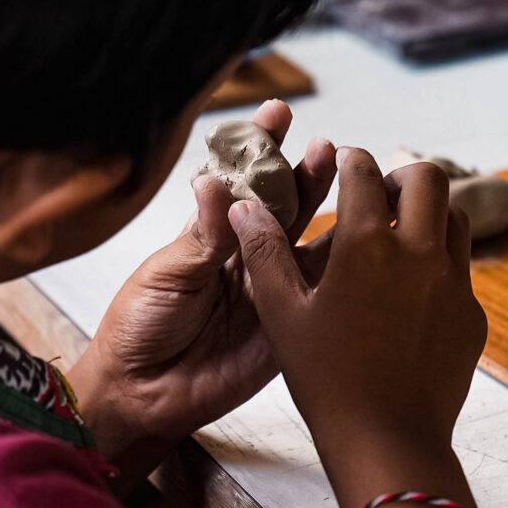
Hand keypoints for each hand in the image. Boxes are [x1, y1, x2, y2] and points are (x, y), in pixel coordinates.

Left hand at [69, 100, 336, 478]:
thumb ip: (202, 235)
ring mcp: (273, 290)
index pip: (243, 181)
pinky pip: (321, 296)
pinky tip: (367, 246)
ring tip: (359, 185)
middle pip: (288, 208)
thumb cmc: (139, 326)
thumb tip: (215, 183)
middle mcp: (249, 255)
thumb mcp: (168, 274)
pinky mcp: (290, 328)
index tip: (278, 113)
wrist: (140, 393)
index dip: (261, 147)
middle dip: (308, 175)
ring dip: (337, 216)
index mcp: (213, 234)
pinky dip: (345, 272)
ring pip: (313, 245)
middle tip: (329, 149)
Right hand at [229, 146, 487, 507]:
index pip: (364, 172)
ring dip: (429, 215)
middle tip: (379, 197)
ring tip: (399, 238)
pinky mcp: (472, 316)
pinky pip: (462, 271)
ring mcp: (454, 284)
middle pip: (428, 179)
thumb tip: (244, 207)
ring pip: (456, 219)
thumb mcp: (283, 314)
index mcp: (368, 245)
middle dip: (401, 177)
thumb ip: (265, 253)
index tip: (345, 161)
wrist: (388, 441)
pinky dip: (439, 265)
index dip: (351, 159)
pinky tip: (412, 295)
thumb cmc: (326, 380)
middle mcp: (420, 253)